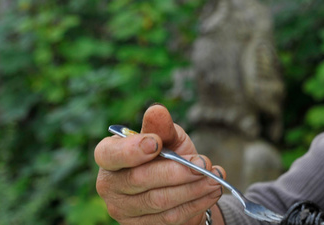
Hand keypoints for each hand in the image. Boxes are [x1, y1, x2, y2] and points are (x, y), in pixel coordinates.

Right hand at [95, 104, 224, 223]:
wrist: (180, 187)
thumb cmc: (169, 156)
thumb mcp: (169, 137)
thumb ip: (162, 127)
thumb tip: (156, 110)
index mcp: (110, 156)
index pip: (109, 154)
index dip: (132, 149)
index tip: (156, 143)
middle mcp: (110, 185)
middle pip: (140, 179)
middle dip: (177, 171)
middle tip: (203, 164)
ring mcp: (123, 210)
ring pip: (158, 201)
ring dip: (192, 189)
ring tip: (214, 178)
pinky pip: (170, 217)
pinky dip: (195, 203)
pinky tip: (211, 192)